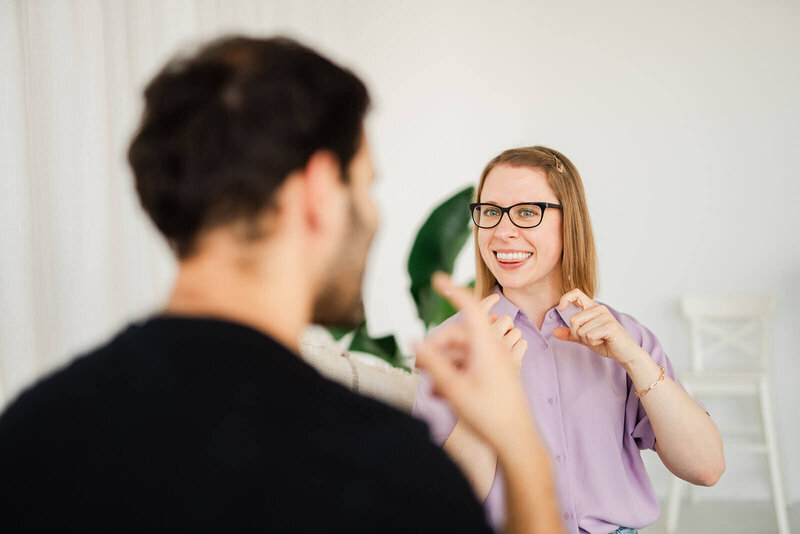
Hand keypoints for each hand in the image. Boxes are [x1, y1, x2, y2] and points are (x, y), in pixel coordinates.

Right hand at [415, 273, 534, 449]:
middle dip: (436, 348)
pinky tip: (443, 396)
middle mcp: (493, 350)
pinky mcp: (496, 376)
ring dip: (444, 367)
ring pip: (462, 354)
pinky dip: (455, 376)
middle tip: (416, 368)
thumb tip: (414, 341)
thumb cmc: (488, 416)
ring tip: (433, 392)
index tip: (437, 279)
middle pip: (458, 335)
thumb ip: (433, 363)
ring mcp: (496, 363)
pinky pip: (471, 366)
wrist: (517, 442)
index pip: (470, 307)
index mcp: (486, 346)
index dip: (454, 290)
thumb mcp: (454, 389)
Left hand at [552, 289, 644, 366]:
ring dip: (587, 340)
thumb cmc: (607, 343)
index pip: (576, 293)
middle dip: (576, 334)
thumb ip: (570, 334)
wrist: (625, 353)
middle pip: (573, 320)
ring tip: (600, 339)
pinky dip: (593, 342)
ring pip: (581, 330)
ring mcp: (605, 317)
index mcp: (593, 308)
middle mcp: (599, 309)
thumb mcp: (585, 338)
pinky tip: (604, 341)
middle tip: (590, 338)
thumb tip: (554, 332)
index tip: (561, 308)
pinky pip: (589, 336)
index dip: (565, 298)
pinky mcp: (609, 326)